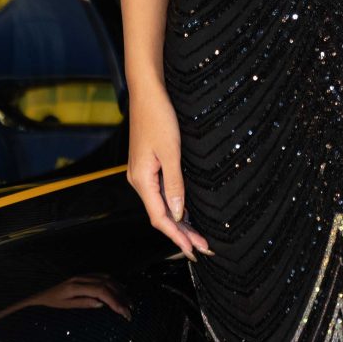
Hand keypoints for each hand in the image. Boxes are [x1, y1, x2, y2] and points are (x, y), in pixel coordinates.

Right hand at [127, 81, 212, 259]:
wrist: (147, 92)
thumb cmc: (158, 116)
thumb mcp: (171, 152)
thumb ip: (175, 184)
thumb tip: (179, 214)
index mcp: (142, 180)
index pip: (160, 218)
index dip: (177, 237)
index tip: (194, 250)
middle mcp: (139, 180)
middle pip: (161, 215)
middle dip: (182, 233)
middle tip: (203, 248)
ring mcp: (143, 173)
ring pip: (162, 206)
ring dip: (180, 221)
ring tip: (199, 237)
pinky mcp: (148, 166)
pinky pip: (161, 193)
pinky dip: (175, 206)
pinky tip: (188, 214)